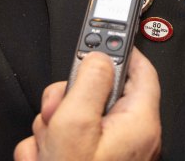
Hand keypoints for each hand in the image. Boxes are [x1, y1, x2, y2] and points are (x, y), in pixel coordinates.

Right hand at [14, 49, 160, 160]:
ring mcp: (110, 151)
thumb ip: (88, 82)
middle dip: (67, 100)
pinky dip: (48, 149)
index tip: (99, 36)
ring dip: (52, 130)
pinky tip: (44, 159)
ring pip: (74, 118)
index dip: (118, 48)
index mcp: (139, 121)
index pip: (140, 68)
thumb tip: (97, 57)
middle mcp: (130, 136)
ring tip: (48, 151)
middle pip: (96, 92)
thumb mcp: (75, 124)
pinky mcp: (91, 160)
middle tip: (55, 115)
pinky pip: (67, 141)